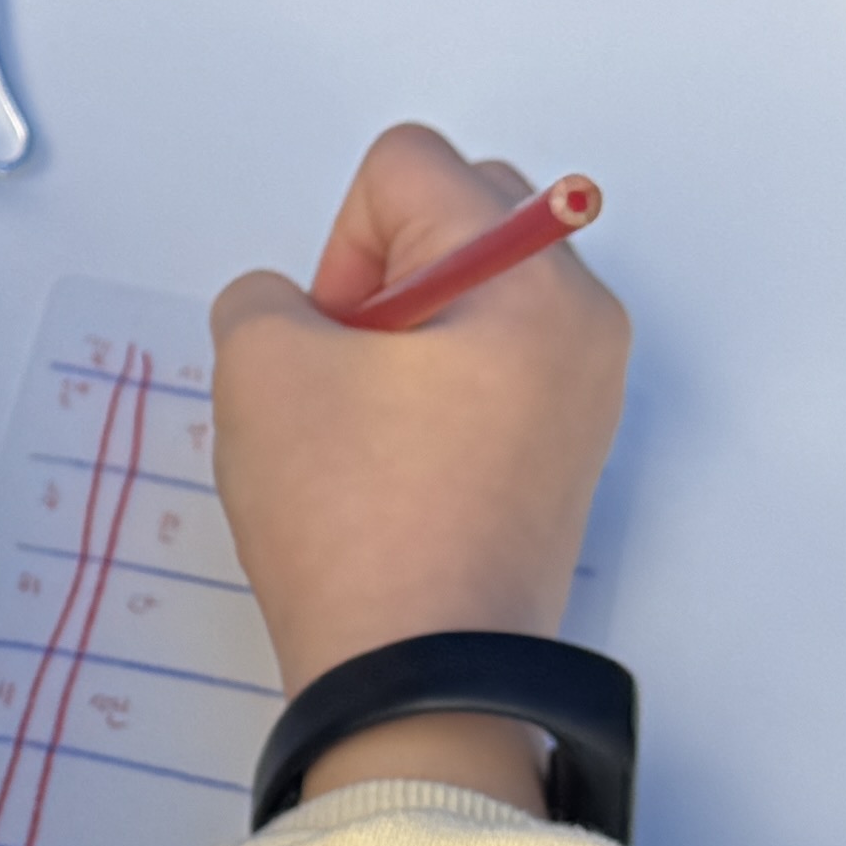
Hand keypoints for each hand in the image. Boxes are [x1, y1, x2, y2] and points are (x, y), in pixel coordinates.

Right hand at [204, 127, 631, 810]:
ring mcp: (587, 391)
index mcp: (526, 274)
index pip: (409, 165)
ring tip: (369, 429)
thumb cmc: (358, 529)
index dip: (339, 240)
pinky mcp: (568, 453)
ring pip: (478, 293)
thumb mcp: (258, 368)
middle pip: (463, 211)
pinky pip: (498, 367)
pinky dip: (439, 390)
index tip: (331, 335)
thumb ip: (262, 297)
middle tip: (347, 368)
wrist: (422, 679)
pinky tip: (397, 466)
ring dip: (409, 333)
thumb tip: (294, 316)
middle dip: (384, 272)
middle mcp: (581, 318)